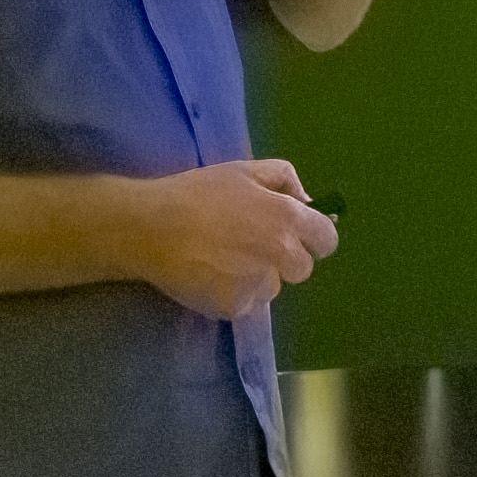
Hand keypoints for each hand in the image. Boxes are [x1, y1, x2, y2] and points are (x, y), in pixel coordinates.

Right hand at [132, 158, 336, 318]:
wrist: (149, 227)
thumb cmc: (196, 193)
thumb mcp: (244, 170)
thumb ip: (284, 180)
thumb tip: (308, 201)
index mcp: (288, 218)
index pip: (327, 239)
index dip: (314, 236)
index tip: (297, 235)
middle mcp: (280, 254)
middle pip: (303, 268)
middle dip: (286, 259)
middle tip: (253, 246)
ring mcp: (258, 284)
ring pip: (273, 287)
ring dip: (258, 278)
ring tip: (224, 260)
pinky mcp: (235, 307)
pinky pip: (246, 303)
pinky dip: (234, 293)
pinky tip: (210, 275)